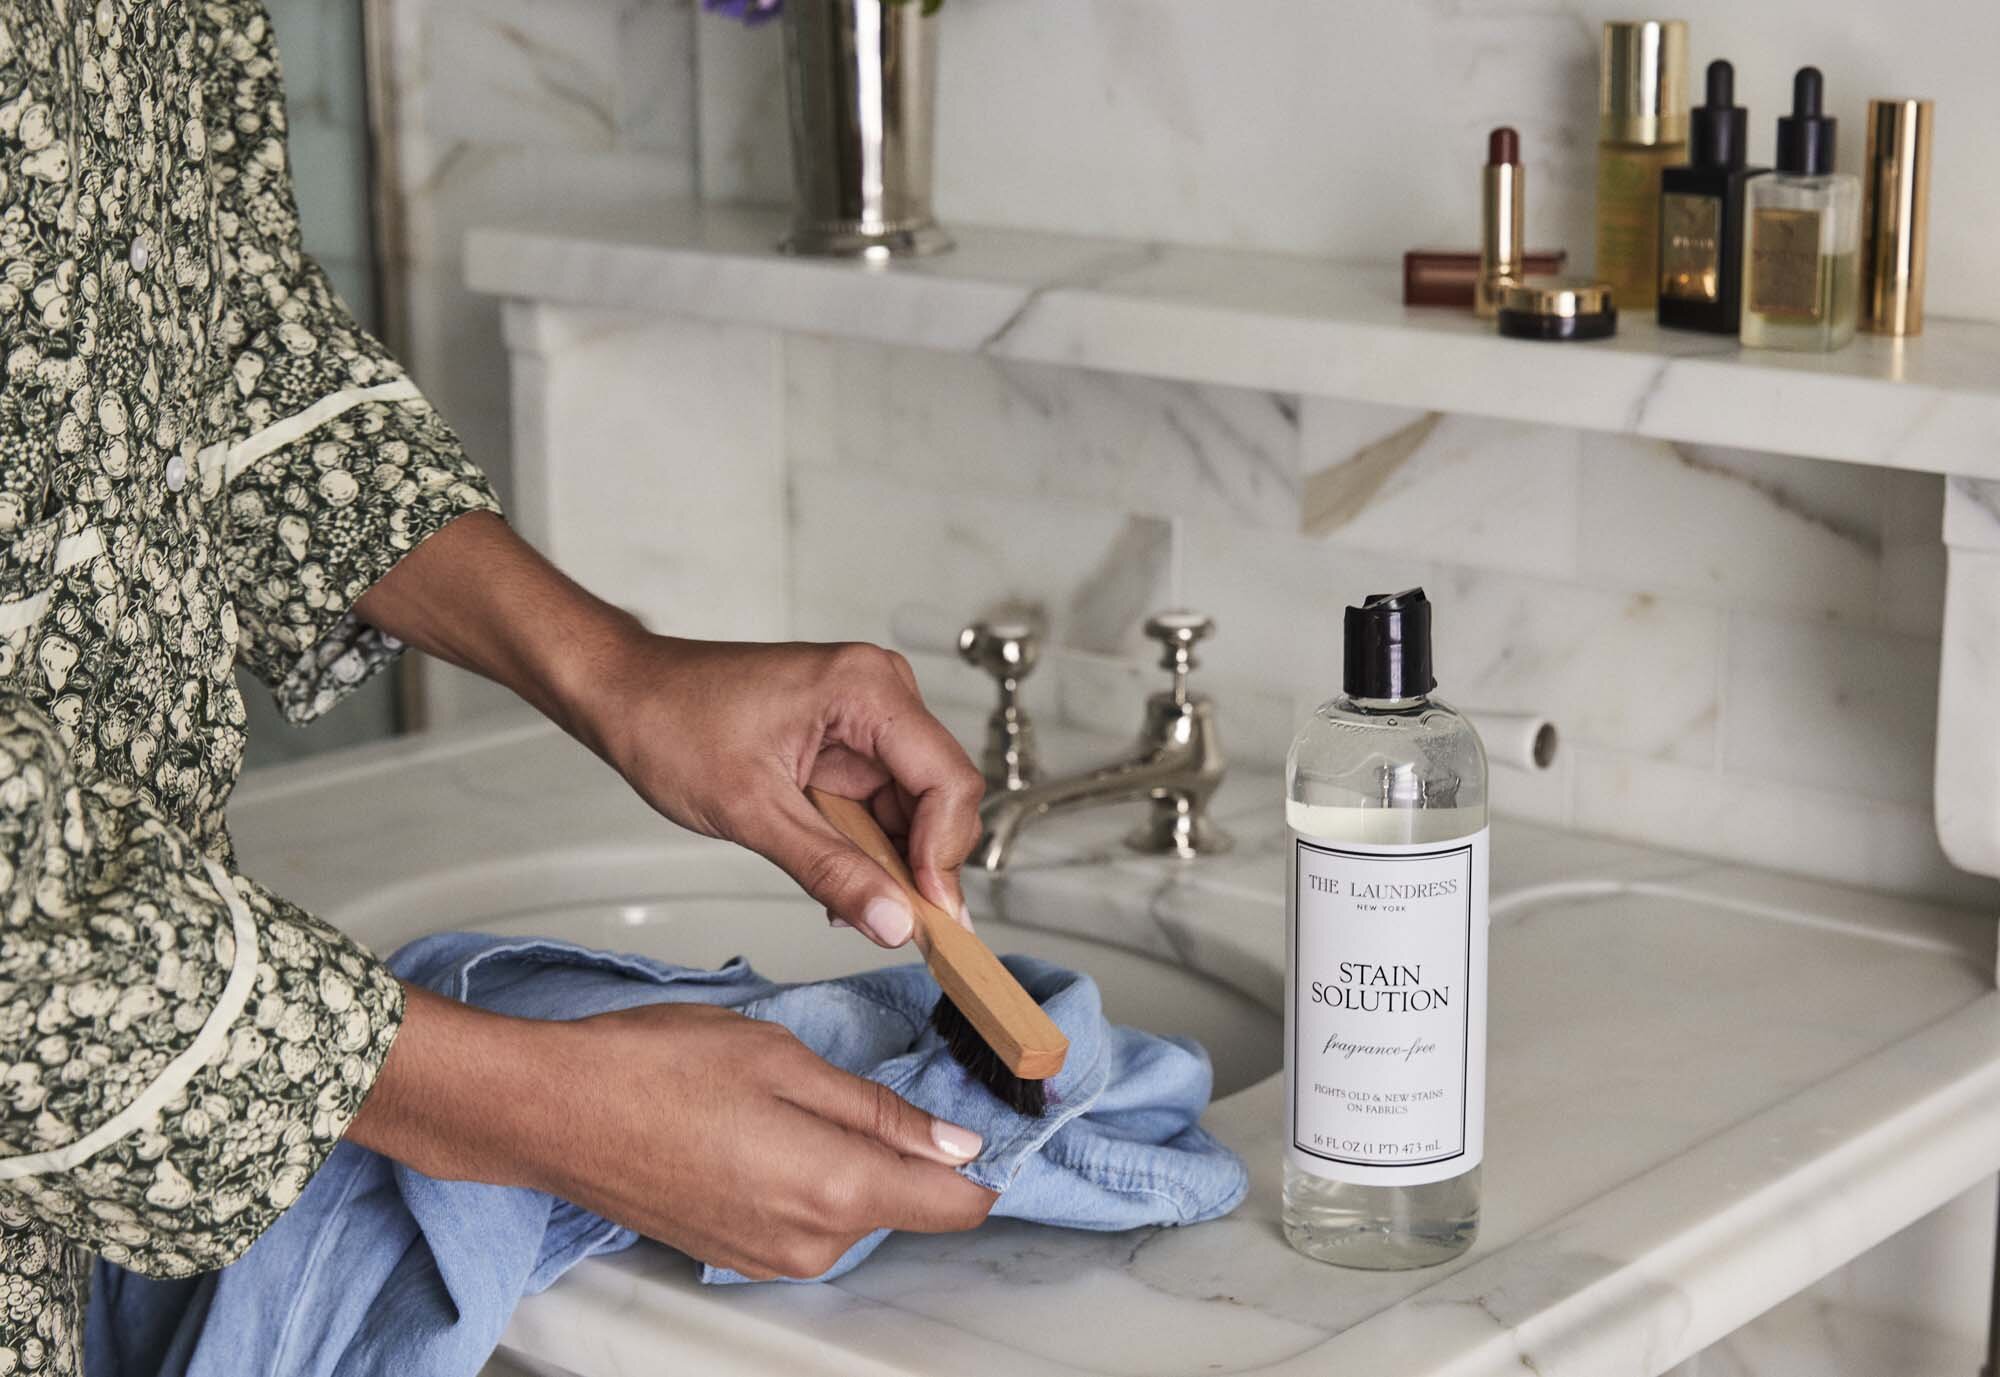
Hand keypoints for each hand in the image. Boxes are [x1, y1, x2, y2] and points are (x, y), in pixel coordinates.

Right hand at [349, 988, 996, 1279]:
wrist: (550, 1112)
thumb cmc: (652, 1070)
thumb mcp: (782, 1059)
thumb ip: (877, 1110)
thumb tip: (955, 1141)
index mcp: (833, 1187)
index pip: (955, 1204)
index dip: (986, 1162)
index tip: (997, 1120)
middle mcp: (809, 1242)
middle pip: (903, 1202)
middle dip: (907, 1148)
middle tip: (863, 1079)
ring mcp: (769, 1256)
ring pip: (854, 1209)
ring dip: (852, 1159)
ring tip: (797, 1095)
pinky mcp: (736, 1253)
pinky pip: (807, 1219)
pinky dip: (808, 1176)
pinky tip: (764, 1127)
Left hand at [577, 634, 984, 947]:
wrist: (626, 695)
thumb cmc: (672, 724)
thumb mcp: (753, 812)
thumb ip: (832, 871)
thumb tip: (894, 924)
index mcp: (867, 689)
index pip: (949, 780)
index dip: (944, 854)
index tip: (925, 915)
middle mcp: (880, 693)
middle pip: (941, 797)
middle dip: (919, 866)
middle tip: (891, 924)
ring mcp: (868, 717)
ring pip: (917, 808)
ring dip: (893, 864)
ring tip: (852, 906)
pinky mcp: (850, 742)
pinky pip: (884, 804)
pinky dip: (870, 849)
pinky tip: (843, 882)